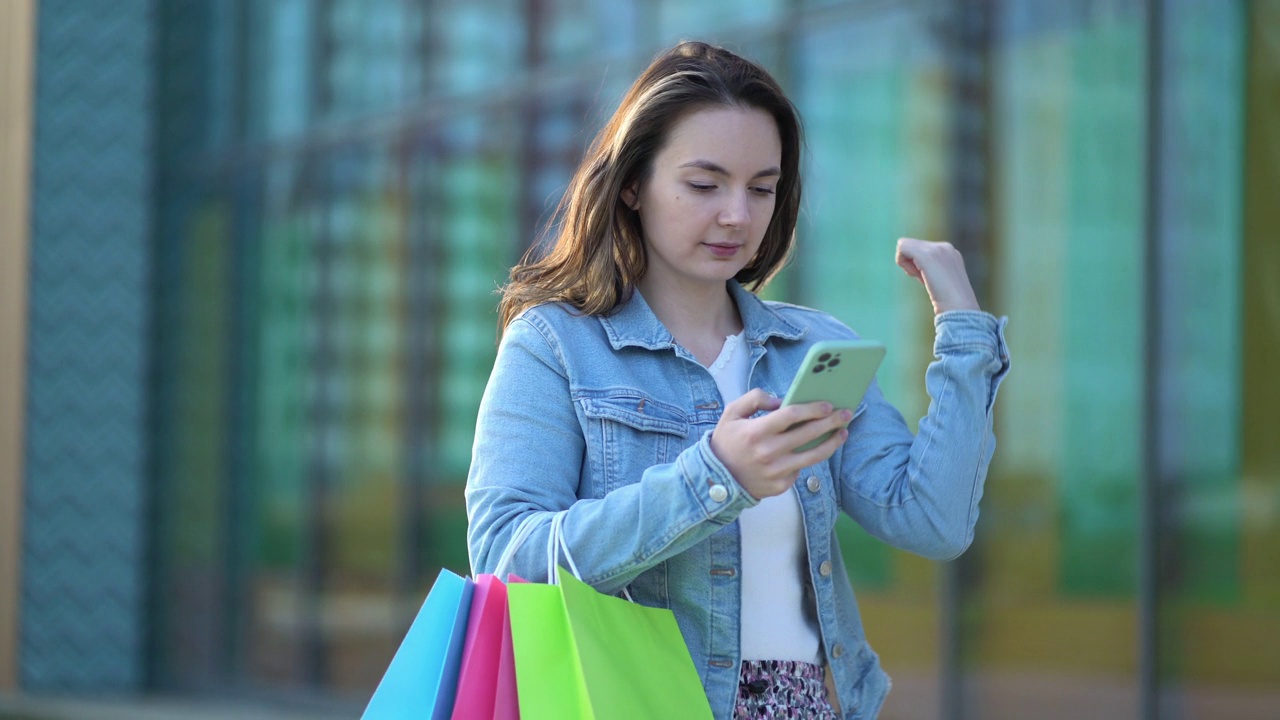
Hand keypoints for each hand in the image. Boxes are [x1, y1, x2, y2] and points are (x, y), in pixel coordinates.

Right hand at [709, 389, 851, 499]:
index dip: (811, 409)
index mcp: (756, 431)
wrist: (716, 478)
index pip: (791, 416)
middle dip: (830, 422)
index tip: (827, 405)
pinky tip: (817, 449)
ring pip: (813, 456)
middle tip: (845, 414)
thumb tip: (780, 400)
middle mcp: (768, 452)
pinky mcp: (780, 485)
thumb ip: (754, 399)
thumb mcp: (731, 413)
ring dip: (832, 443)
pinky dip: (809, 458)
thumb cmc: (727, 441)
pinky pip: (800, 469)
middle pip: (808, 434)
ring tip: (843, 433)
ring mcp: (776, 471)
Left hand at [895, 238, 981, 314]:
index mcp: (950, 252)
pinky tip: (917, 275)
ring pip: (905, 246)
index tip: (930, 280)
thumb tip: (916, 270)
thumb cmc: (949, 302)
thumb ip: (932, 272)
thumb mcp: (942, 282)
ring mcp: (937, 248)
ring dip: (908, 265)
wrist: (958, 307)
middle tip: (926, 280)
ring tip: (925, 279)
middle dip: (912, 264)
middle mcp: (944, 246)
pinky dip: (902, 262)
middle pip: (911, 246)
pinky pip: (902, 247)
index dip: (918, 266)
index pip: (921, 250)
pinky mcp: (927, 254)